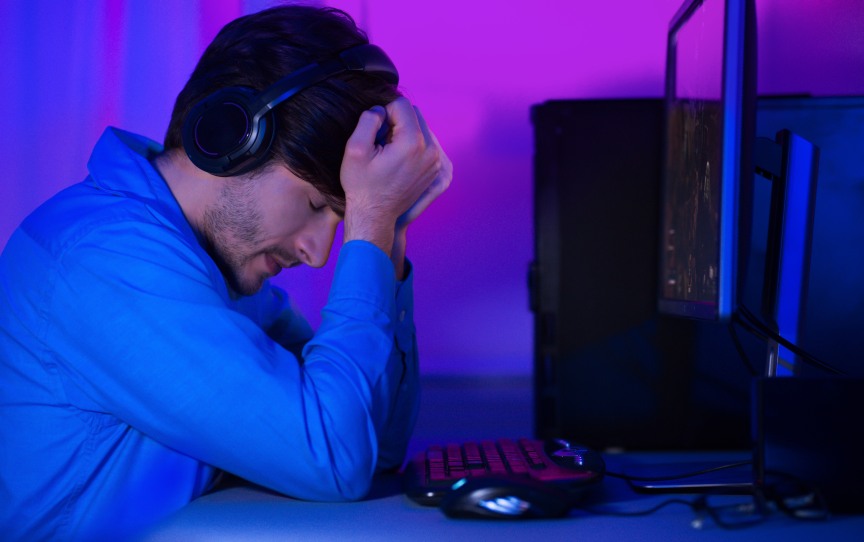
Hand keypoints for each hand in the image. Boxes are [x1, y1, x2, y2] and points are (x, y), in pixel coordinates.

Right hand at [340, 97, 445, 254]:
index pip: (401, 105)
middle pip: (414, 114)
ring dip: (403, 131)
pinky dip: (410, 144)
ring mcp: (435, 161)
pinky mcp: (434, 169)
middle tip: (380, 141)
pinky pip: (425, 143)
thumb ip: (368, 119)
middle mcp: (430, 150)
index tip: (374, 132)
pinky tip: (395, 160)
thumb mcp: (355, 149)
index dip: (383, 112)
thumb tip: (381, 110)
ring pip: (420, 127)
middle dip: (395, 120)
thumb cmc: (362, 185)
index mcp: (413, 143)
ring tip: (386, 151)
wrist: (374, 216)